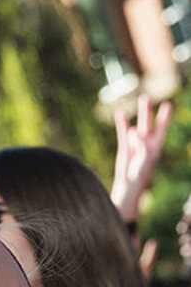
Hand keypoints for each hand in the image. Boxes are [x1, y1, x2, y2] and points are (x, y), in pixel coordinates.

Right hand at [111, 93, 172, 221]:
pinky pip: (122, 133)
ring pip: (136, 126)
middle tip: (146, 97)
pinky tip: (120, 114)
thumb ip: (142, 146)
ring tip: (138, 100)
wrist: (127, 189)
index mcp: (155, 148)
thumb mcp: (143, 162)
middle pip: (148, 124)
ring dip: (137, 115)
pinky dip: (122, 123)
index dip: (164, 118)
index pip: (161, 129)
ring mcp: (134, 146)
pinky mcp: (124, 149)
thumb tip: (134, 131)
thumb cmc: (138, 178)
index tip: (168, 105)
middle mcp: (146, 145)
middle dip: (148, 112)